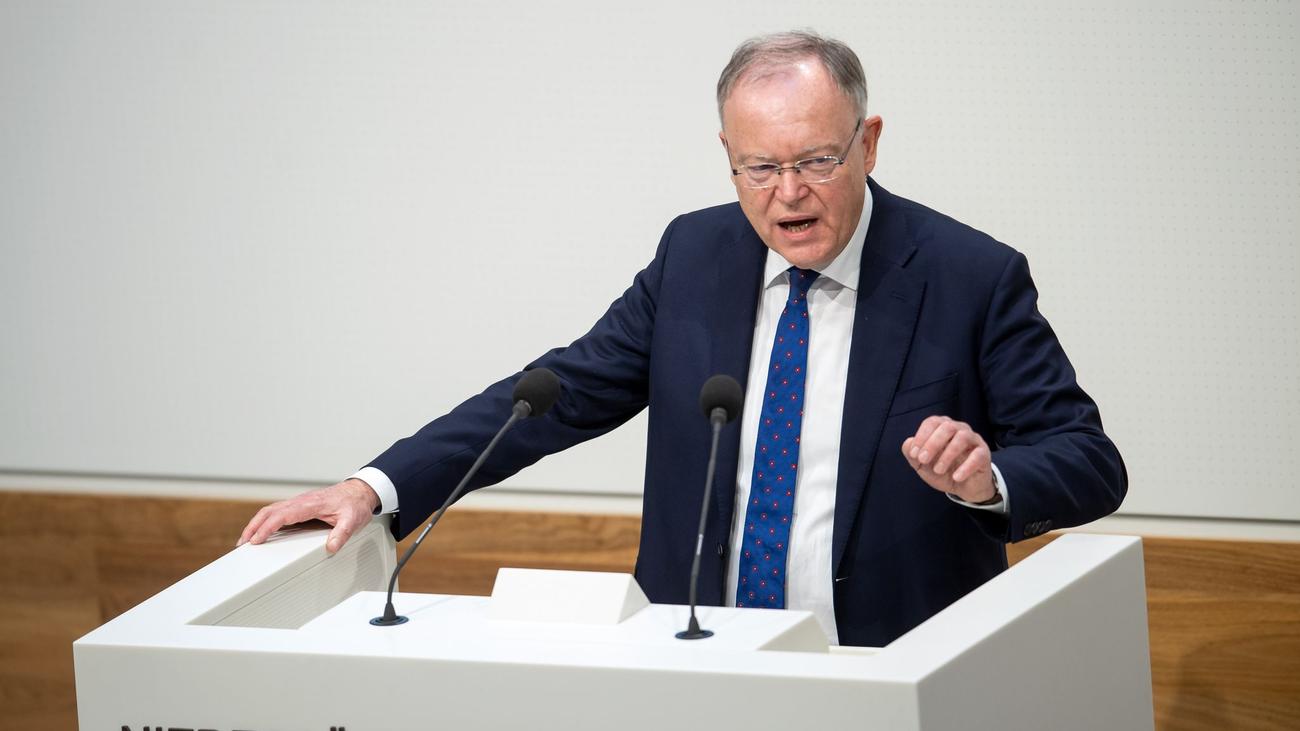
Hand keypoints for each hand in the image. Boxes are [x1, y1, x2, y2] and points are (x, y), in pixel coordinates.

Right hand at [237, 478, 379, 553]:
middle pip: (269, 511)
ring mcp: (299, 503)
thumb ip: (342, 533)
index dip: (267, 527)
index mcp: (310, 504)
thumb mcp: (353, 520)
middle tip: (242, 543)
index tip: (256, 540)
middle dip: (253, 526)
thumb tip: (331, 547)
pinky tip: (262, 531)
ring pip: (271, 510)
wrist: (359, 492)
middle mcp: (301, 501)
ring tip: (247, 540)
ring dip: (256, 523)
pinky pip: (278, 511)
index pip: (282, 515)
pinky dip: (265, 521)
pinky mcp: (300, 506)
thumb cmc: (354, 504)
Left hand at [901, 415, 996, 503]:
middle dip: (932, 443)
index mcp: (943, 427)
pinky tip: (956, 477)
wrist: (963, 487)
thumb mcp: (923, 465)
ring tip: (938, 470)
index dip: (921, 436)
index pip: (932, 422)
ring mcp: (973, 440)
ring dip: (947, 454)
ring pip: (962, 438)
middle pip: (947, 427)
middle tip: (923, 460)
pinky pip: (977, 456)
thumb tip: (908, 443)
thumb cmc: (942, 471)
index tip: (914, 454)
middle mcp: (959, 429)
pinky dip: (965, 467)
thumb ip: (912, 454)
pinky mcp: (984, 454)